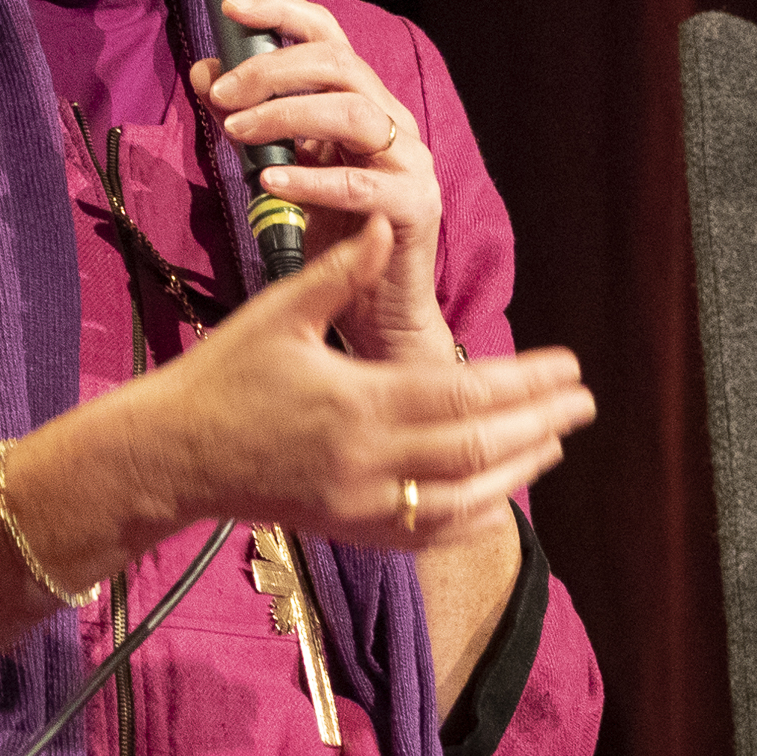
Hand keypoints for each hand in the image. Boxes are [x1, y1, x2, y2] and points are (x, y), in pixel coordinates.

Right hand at [116, 218, 589, 551]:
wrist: (171, 454)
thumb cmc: (223, 375)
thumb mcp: (279, 313)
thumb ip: (341, 272)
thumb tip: (387, 222)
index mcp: (356, 400)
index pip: (465, 394)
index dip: (527, 383)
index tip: (569, 367)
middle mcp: (365, 460)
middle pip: (478, 449)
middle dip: (539, 426)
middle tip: (585, 404)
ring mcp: (358, 503)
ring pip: (461, 500)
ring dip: (516, 472)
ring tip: (554, 444)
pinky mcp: (347, 529)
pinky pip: (424, 533)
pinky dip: (470, 518)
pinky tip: (499, 498)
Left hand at [194, 0, 448, 360]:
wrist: (382, 313)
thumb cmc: (337, 239)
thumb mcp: (287, 170)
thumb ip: (253, 122)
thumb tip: (205, 73)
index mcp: (365, 104)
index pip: (330, 38)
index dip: (284, 12)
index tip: (231, 8)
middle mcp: (392, 122)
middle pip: (339, 65)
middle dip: (271, 70)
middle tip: (222, 94)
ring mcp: (409, 163)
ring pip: (352, 112)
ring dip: (286, 114)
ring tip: (236, 131)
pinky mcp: (414, 208)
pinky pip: (361, 184)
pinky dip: (311, 179)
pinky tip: (270, 182)